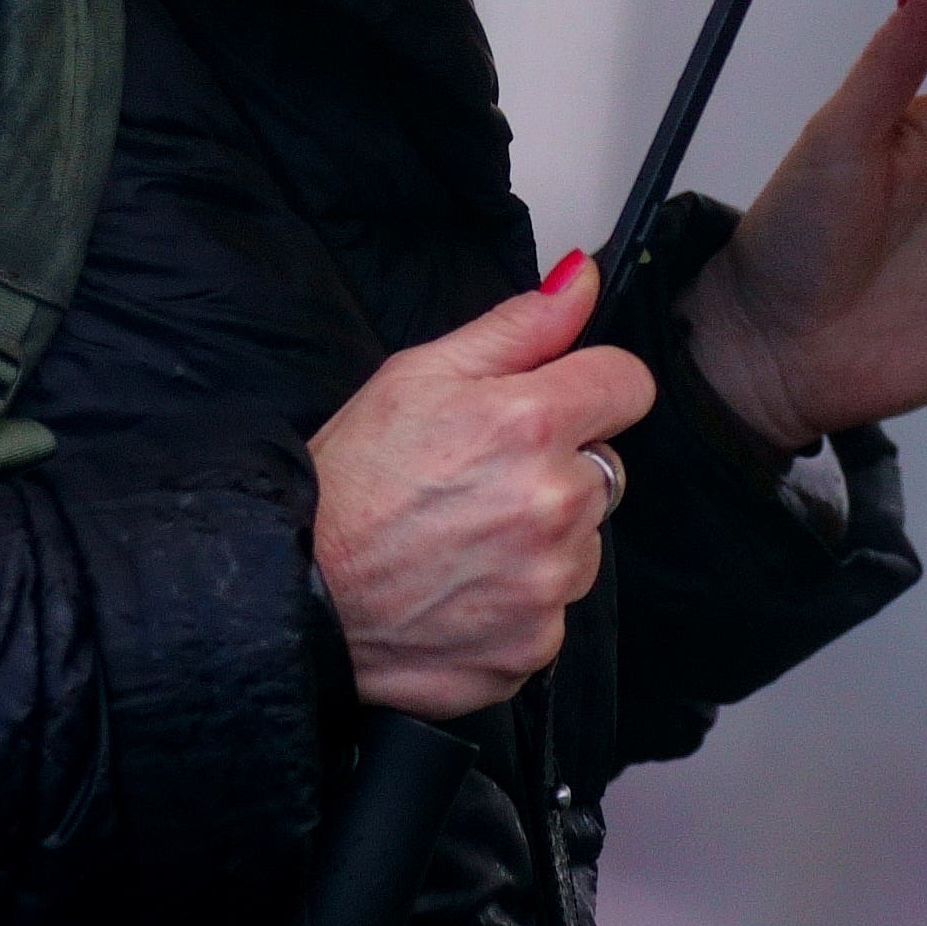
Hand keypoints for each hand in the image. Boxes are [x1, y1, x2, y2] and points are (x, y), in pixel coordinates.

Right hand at [308, 257, 653, 718]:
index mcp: (532, 425)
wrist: (297, 594)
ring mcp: (549, 583)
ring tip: (462, 540)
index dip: (591, 388)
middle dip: (558, 466)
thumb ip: (518, 327)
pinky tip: (461, 589)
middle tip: (477, 481)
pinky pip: (555, 609)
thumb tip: (581, 280)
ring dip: (542, 538)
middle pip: (605, 467)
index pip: (629, 385)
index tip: (557, 404)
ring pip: (583, 542)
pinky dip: (519, 601)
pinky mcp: (537, 645)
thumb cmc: (348, 482)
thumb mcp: (419, 375)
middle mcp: (555, 504)